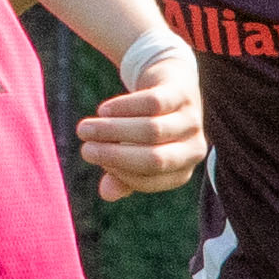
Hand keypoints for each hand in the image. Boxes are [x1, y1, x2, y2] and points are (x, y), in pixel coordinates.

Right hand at [79, 49, 205, 199]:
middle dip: (114, 156)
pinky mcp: (183, 93)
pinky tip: (104, 110)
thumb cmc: (147, 129)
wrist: (168, 84)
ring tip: (84, 129)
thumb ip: (121, 177)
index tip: (95, 160)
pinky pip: (152, 103)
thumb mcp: (134, 154)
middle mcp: (193, 149)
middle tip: (84, 150)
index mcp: (181, 171)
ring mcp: (192, 120)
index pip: (148, 181)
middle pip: (153, 160)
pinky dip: (123, 108)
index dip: (118, 172)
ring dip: (112, 131)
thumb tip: (107, 194)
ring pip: (150, 131)